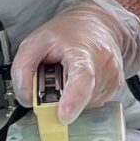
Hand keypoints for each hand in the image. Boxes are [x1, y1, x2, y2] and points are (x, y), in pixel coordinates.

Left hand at [11, 0, 139, 124]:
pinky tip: (78, 79)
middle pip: (80, 98)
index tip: (64, 116)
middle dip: (62, 99)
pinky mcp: (116, 86)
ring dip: (71, 97)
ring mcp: (113, 77)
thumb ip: (23, 68)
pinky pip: (92, 103)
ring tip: (69, 74)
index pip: (82, 78)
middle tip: (53, 79)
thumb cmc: (66, 34)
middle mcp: (104, 64)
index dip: (73, 100)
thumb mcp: (35, 42)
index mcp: (84, 51)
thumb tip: (27, 99)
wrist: (98, 24)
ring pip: (85, 105)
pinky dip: (81, 97)